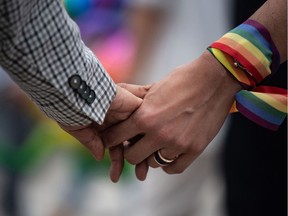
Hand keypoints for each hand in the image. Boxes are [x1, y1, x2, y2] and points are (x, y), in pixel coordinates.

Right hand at [59, 84, 148, 181]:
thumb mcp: (79, 129)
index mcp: (104, 124)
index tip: (114, 178)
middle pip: (131, 142)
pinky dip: (150, 136)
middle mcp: (118, 120)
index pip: (116, 145)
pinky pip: (147, 121)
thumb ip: (91, 142)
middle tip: (140, 176)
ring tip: (143, 172)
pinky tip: (152, 153)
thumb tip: (100, 157)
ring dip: (144, 153)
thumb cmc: (73, 108)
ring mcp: (127, 113)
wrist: (79, 91)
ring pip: (140, 135)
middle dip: (136, 160)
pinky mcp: (136, 105)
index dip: (117, 162)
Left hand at [102, 50, 241, 177]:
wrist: (215, 79)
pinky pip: (173, 168)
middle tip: (135, 143)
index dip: (111, 138)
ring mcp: (178, 144)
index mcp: (145, 117)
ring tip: (155, 144)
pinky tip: (167, 154)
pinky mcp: (194, 150)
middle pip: (132, 157)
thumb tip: (116, 95)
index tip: (114, 138)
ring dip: (151, 155)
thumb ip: (135, 99)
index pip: (116, 137)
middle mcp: (159, 134)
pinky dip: (168, 163)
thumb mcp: (154, 87)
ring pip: (153, 164)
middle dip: (131, 150)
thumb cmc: (182, 80)